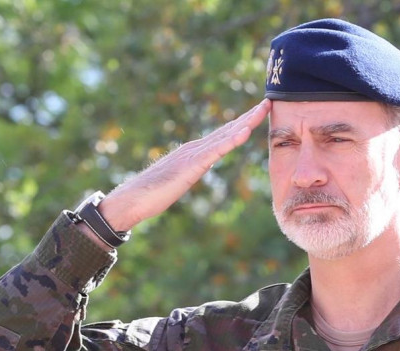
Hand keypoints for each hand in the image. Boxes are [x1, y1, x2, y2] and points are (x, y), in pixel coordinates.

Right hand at [99, 99, 270, 231]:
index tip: (258, 113)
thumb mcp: (177, 180)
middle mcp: (194, 148)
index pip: (222, 135)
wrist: (131, 200)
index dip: (241, 123)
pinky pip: (215, 151)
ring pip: (225, 135)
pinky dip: (232, 141)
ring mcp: (192, 155)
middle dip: (248, 116)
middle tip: (268, 102)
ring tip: (263, 109)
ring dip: (246, 122)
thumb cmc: (150, 194)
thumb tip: (195, 169)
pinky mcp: (190, 166)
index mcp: (193, 152)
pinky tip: (246, 132)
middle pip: (227, 129)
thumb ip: (188, 171)